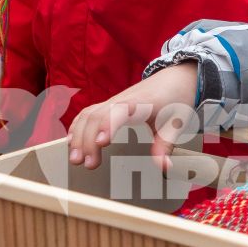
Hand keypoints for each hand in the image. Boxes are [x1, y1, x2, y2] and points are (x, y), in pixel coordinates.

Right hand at [67, 64, 200, 170]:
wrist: (175, 79)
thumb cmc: (175, 101)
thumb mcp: (175, 124)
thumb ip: (166, 145)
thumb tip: (163, 167)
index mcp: (139, 104)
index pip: (118, 112)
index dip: (107, 126)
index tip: (101, 143)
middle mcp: (121, 100)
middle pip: (96, 116)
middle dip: (87, 140)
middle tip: (88, 164)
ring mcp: (112, 102)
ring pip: (88, 115)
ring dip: (78, 136)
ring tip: (75, 159)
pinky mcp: (108, 105)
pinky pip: (87, 113)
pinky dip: (76, 127)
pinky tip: (71, 142)